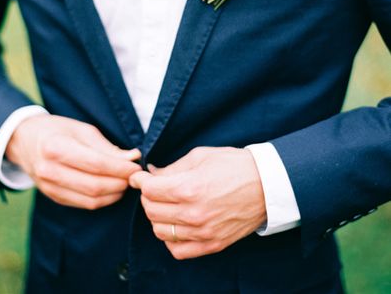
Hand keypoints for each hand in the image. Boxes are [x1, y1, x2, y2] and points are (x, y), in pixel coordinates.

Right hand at [6, 114, 141, 208]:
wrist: (24, 141)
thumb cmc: (56, 130)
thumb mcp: (81, 129)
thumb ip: (106, 147)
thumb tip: (132, 158)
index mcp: (56, 147)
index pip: (96, 164)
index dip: (120, 168)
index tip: (136, 166)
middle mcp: (50, 170)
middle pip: (94, 185)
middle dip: (120, 183)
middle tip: (134, 176)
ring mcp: (49, 187)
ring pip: (90, 200)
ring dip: (113, 194)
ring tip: (125, 183)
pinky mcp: (53, 197)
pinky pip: (83, 204)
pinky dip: (102, 200)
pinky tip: (111, 190)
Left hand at [129, 147, 265, 259]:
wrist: (266, 184)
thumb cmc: (233, 165)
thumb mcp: (200, 156)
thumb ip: (172, 168)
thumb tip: (151, 174)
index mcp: (189, 188)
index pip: (149, 190)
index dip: (140, 181)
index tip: (139, 178)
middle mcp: (193, 213)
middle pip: (151, 211)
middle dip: (148, 197)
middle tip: (154, 188)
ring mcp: (202, 232)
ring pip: (160, 231)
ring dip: (158, 217)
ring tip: (166, 205)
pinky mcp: (212, 244)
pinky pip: (177, 250)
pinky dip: (171, 239)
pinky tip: (176, 224)